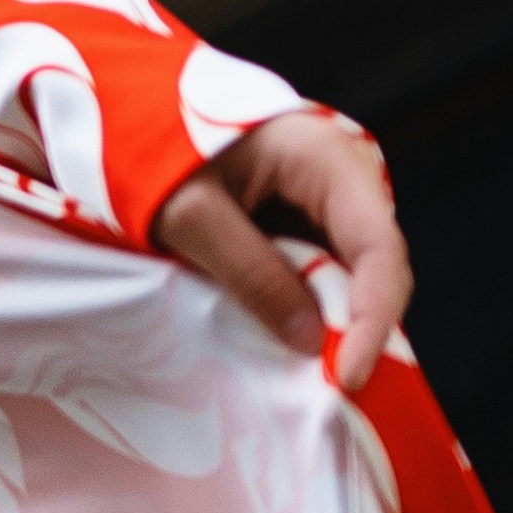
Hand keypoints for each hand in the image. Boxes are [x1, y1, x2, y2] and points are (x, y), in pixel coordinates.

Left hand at [151, 111, 408, 398]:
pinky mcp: (308, 227)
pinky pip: (324, 276)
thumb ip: (251, 273)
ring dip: (335, 326)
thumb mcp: (192, 215)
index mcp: (328, 159)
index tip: (352, 375)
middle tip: (330, 390)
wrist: (133, 121)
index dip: (374, 317)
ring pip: (354, 278)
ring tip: (311, 375)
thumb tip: (312, 340)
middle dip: (360, 331)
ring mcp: (330, 204)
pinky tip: (289, 342)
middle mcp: (345, 180)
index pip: (378, 248)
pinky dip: (311, 312)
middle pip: (377, 268)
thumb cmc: (158, 154)